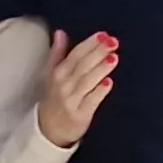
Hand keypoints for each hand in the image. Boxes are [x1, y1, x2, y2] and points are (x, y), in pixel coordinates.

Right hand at [35, 29, 116, 147]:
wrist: (48, 130)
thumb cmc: (54, 98)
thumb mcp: (51, 75)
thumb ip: (57, 53)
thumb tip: (60, 33)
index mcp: (56, 73)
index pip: (74, 55)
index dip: (89, 44)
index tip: (102, 34)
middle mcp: (63, 85)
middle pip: (82, 66)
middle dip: (97, 53)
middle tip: (113, 42)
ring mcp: (72, 100)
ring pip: (87, 82)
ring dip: (100, 69)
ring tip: (113, 57)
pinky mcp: (81, 114)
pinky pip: (91, 101)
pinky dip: (99, 92)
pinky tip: (108, 83)